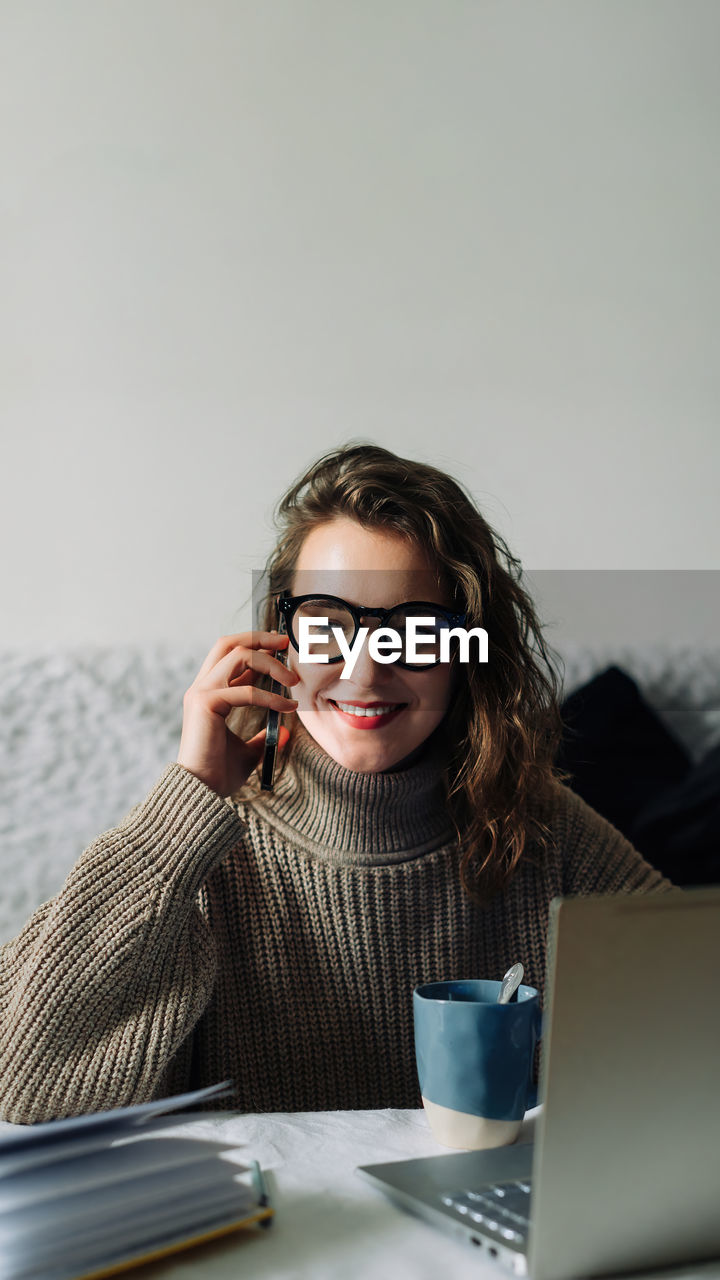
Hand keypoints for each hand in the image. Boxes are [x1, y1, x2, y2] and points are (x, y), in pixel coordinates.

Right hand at [176, 631, 299, 796]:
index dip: (256, 647)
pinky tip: (287, 708)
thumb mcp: (247, 751)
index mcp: (208, 693)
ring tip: (292, 680)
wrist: (201, 792)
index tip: (281, 649)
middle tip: (285, 642)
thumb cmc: (219, 774)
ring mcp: (201, 692)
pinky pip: (246, 690)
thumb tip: (285, 732)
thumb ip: (262, 737)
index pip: (229, 656)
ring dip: (270, 663)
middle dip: (258, 638)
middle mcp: (201, 687)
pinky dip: (271, 697)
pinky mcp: (206, 703)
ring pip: (238, 656)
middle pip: (228, 643)